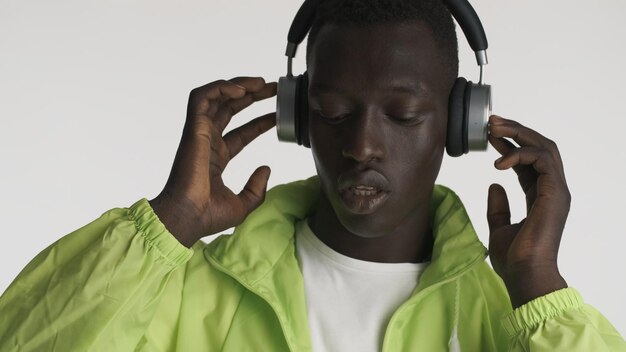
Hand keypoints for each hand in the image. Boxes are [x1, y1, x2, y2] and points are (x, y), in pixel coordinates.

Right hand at [149, 77, 276, 246]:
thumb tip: (266, 169)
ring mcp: (200, 133)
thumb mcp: (243, 204)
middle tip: (272, 88)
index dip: (260, 121)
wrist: (188, 218)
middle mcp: (208, 141)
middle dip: (252, 95)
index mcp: (217, 157)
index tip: (277, 114)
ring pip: (216, 97)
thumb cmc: (208, 215)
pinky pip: (202, 98)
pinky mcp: (194, 128)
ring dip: (238, 86)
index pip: (242, 132)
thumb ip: (256, 188)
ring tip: (260, 83)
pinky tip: (241, 90)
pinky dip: (220, 88)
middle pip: (230, 109)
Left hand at [486, 115, 569, 307]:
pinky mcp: (554, 193)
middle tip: (492, 122)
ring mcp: (556, 190)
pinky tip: (499, 162)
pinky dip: (520, 155)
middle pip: (539, 148)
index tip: (490, 135)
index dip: (510, 145)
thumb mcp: (499, 228)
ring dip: (519, 134)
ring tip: (493, 130)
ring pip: (545, 148)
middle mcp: (552, 190)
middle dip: (516, 131)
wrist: (524, 274)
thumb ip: (498, 207)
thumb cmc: (514, 258)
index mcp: (540, 196)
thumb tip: (493, 185)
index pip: (528, 161)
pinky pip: (542, 161)